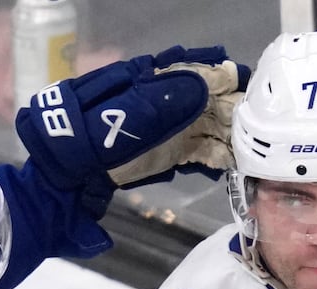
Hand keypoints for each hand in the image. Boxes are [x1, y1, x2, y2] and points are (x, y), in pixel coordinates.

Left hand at [15, 45, 249, 194]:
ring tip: (252, 144)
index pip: (190, 76)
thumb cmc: (83, 149)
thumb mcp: (117, 121)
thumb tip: (202, 86)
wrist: (60, 185)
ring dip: (227, 135)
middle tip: (256, 121)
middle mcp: (159, 106)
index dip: (217, 78)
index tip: (242, 83)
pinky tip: (231, 162)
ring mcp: (163, 132)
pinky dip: (214, 157)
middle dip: (230, 110)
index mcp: (145, 87)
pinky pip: (196, 153)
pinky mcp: (164, 157)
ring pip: (205, 128)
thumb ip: (157, 105)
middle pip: (203, 102)